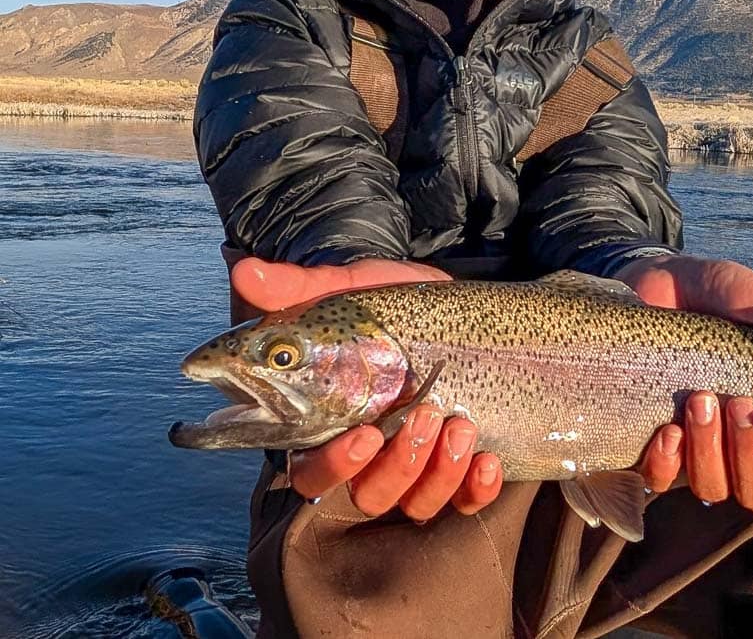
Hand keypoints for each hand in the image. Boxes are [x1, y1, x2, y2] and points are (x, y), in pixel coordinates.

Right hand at [230, 257, 503, 519]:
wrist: (434, 297)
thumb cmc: (375, 304)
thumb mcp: (342, 291)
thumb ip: (295, 288)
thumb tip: (245, 270)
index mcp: (326, 426)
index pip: (312, 473)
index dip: (335, 466)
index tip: (363, 435)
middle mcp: (369, 456)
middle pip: (372, 495)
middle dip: (400, 465)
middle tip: (422, 415)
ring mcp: (415, 463)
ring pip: (417, 502)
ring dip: (440, 475)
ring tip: (460, 426)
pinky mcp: (459, 459)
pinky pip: (466, 499)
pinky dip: (476, 490)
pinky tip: (487, 461)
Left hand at [616, 254, 752, 509]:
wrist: (661, 281)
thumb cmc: (724, 296)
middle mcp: (741, 444)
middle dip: (751, 455)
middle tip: (739, 402)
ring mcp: (698, 447)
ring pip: (712, 487)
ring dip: (709, 452)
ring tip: (700, 400)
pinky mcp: (654, 442)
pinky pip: (661, 479)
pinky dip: (666, 462)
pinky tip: (668, 428)